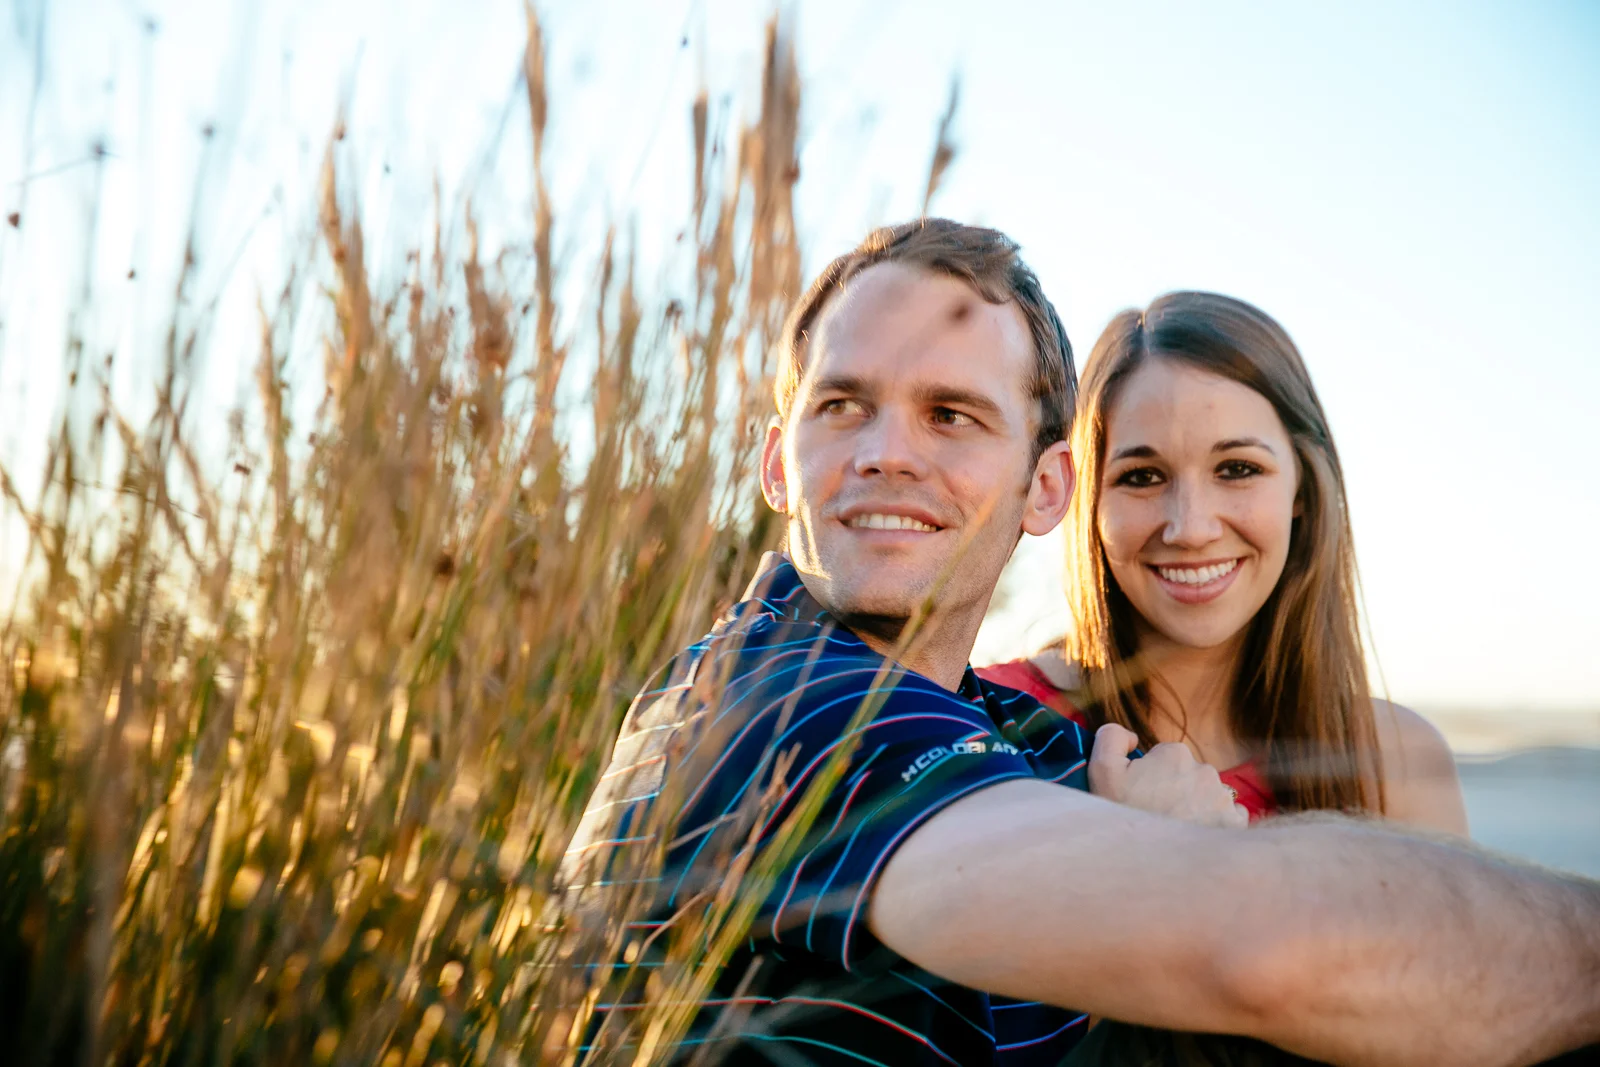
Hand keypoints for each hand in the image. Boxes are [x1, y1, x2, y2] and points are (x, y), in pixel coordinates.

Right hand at [1088, 723, 1247, 828]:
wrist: (1149, 865)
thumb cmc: (1124, 816)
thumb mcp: (1102, 771)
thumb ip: (1112, 737)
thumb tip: (1133, 737)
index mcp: (1175, 754)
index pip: (1164, 757)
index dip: (1149, 776)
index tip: (1141, 795)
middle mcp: (1205, 771)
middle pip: (1187, 775)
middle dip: (1174, 790)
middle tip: (1155, 814)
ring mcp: (1223, 798)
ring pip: (1208, 794)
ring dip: (1195, 806)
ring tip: (1174, 829)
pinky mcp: (1236, 823)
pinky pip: (1230, 815)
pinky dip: (1216, 822)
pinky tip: (1197, 836)